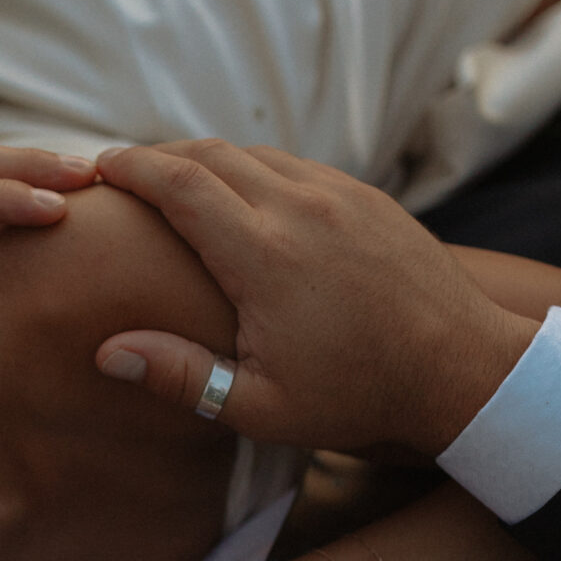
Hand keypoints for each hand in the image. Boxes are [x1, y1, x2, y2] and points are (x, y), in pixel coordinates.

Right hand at [91, 141, 539, 454]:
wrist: (463, 367)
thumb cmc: (358, 396)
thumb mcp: (261, 407)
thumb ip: (182, 377)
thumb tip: (108, 352)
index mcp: (265, 254)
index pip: (180, 183)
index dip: (131, 168)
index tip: (98, 169)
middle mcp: (300, 207)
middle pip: (210, 153)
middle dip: (158, 155)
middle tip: (121, 171)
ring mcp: (339, 194)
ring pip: (255, 154)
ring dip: (207, 158)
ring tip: (173, 181)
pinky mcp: (368, 197)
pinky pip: (296, 165)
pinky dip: (254, 168)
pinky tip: (242, 195)